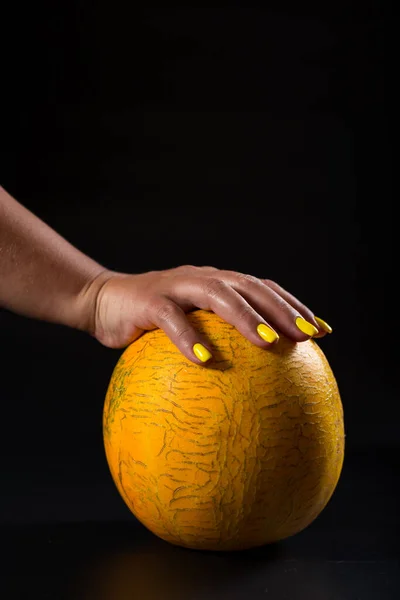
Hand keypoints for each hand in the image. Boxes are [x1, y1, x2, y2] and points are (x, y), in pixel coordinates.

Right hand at [88, 266, 331, 363]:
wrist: (102, 301)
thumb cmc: (150, 321)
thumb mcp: (189, 325)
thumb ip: (217, 336)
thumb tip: (253, 377)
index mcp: (216, 282)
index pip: (263, 288)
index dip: (294, 305)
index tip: (324, 332)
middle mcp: (202, 278)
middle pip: (249, 286)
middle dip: (282, 309)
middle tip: (310, 336)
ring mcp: (176, 285)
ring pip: (217, 294)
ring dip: (245, 317)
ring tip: (270, 342)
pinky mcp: (150, 300)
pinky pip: (172, 319)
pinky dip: (189, 338)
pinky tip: (206, 361)